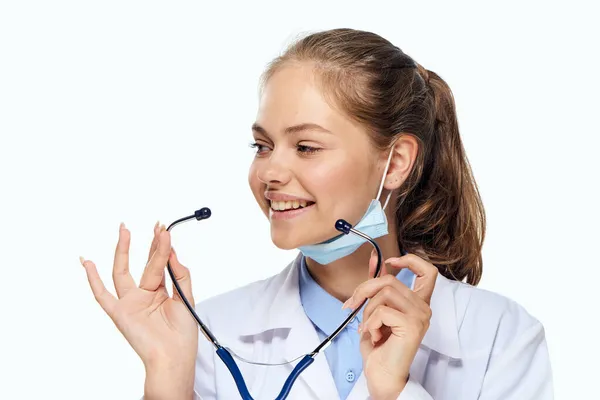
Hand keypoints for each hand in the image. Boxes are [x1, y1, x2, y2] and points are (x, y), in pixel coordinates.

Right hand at [80, 222, 198, 373]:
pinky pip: (102, 295)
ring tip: (125, 230)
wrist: (174, 357)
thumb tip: (173, 251)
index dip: (162, 246)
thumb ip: (180, 275)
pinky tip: (87, 262)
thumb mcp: (186, 298)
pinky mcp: (119, 313)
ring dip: (123, 251)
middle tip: (154, 226)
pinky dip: (93, 280)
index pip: (159, 264)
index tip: (164, 230)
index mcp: (160, 292)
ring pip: (122, 272)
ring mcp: (130, 303)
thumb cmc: (182, 334)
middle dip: (149, 244)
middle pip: (144, 264)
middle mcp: (143, 295)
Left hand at [342, 251, 437, 399]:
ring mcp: (420, 316)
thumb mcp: (375, 309)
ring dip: (367, 310)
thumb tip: (374, 259)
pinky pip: (381, 311)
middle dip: (364, 290)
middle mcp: (423, 308)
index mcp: (418, 303)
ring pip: (384, 293)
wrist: (381, 374)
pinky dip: (370, 322)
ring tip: (368, 326)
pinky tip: (373, 336)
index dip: (410, 260)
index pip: (428, 271)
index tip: (389, 261)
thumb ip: (378, 286)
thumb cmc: (379, 346)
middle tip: (352, 305)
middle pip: (390, 280)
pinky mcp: (411, 325)